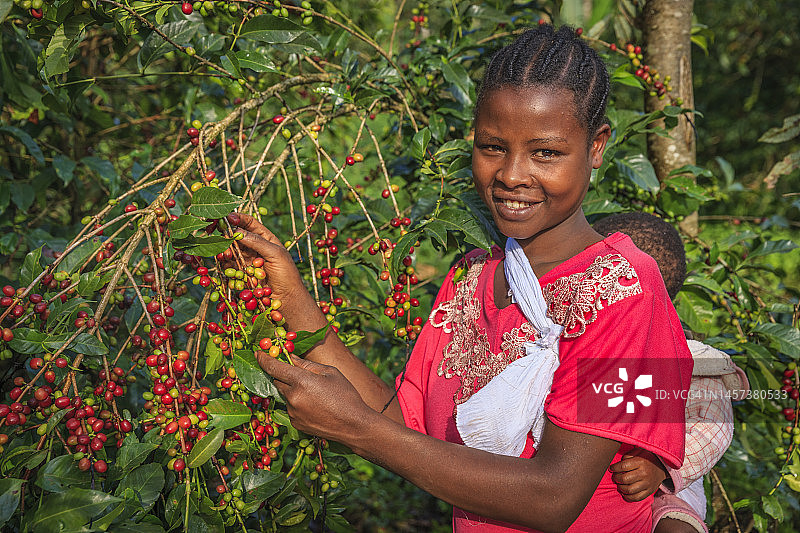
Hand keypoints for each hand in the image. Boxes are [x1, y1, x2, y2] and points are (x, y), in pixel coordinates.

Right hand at [227, 213, 325, 331]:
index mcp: (265, 238)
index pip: (248, 222)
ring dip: (225, 249)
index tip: (226, 217)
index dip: (237, 218)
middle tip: (220, 235)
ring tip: (225, 253)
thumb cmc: (286, 274)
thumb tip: (236, 230)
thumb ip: (256, 241)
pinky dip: (224, 262)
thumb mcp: (275, 254)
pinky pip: (229, 264)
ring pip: (230, 249)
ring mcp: (247, 260)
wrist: (286, 299)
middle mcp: (254, 247)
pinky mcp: (241, 273)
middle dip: (227, 234)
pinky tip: (224, 261)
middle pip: (236, 235)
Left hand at [255, 352, 372, 443]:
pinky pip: (291, 408)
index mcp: (301, 381)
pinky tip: (315, 405)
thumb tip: (289, 357)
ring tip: (315, 393)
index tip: (258, 353)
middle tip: (296, 373)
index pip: (274, 367)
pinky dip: (297, 403)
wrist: (354, 426)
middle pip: (277, 381)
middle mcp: (293, 397)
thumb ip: (307, 365)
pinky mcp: (295, 423)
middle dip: (282, 375)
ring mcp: (292, 412)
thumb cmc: (346, 395)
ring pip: (285, 395)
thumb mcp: (330, 372)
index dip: (264, 359)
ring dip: (292, 390)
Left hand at [608, 448, 666, 501]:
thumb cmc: (646, 458)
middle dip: (616, 478)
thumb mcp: (638, 451)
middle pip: (625, 479)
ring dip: (621, 488)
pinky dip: (628, 497)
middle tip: (615, 476)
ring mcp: (647, 484)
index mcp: (640, 462)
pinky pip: (636, 498)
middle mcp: (644, 473)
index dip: (614, 468)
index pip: (623, 466)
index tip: (611, 468)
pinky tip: (625, 492)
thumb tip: (617, 464)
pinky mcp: (649, 491)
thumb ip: (627, 456)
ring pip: (629, 490)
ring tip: (619, 484)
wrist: (662, 467)